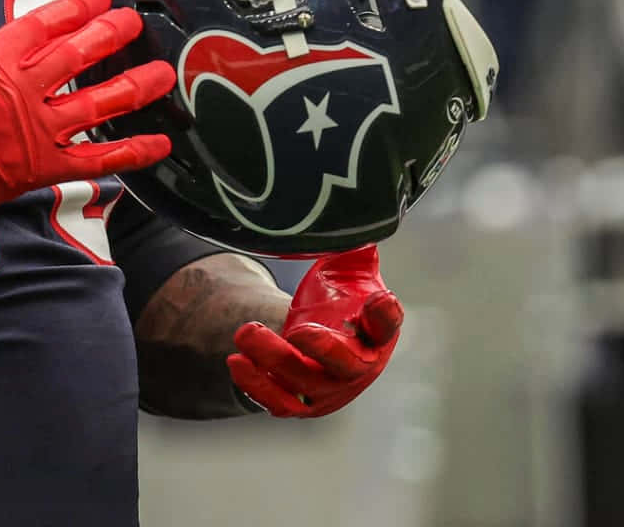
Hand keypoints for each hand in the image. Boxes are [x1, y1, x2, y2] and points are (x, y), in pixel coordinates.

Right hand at [0, 0, 173, 233]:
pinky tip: (159, 142)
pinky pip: (96, 160)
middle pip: (78, 55)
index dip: (78, 5)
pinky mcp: (46, 166)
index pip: (47, 23)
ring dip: (134, 87)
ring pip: (97, 104)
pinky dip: (131, 153)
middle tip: (135, 21)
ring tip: (162, 72)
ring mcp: (38, 131)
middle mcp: (23, 92)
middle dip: (112, 35)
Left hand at [226, 245, 401, 417]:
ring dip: (274, 362)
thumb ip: (352, 249)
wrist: (319, 334)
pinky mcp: (301, 402)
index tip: (380, 299)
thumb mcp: (347, 269)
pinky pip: (280, 402)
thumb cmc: (339, 297)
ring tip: (245, 333)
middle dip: (322, 348)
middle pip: (346, 365)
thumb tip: (356, 222)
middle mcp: (359, 366)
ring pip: (304, 384)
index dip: (386, 315)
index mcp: (376, 332)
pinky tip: (235, 361)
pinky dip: (257, 386)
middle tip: (297, 329)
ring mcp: (330, 389)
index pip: (387, 325)